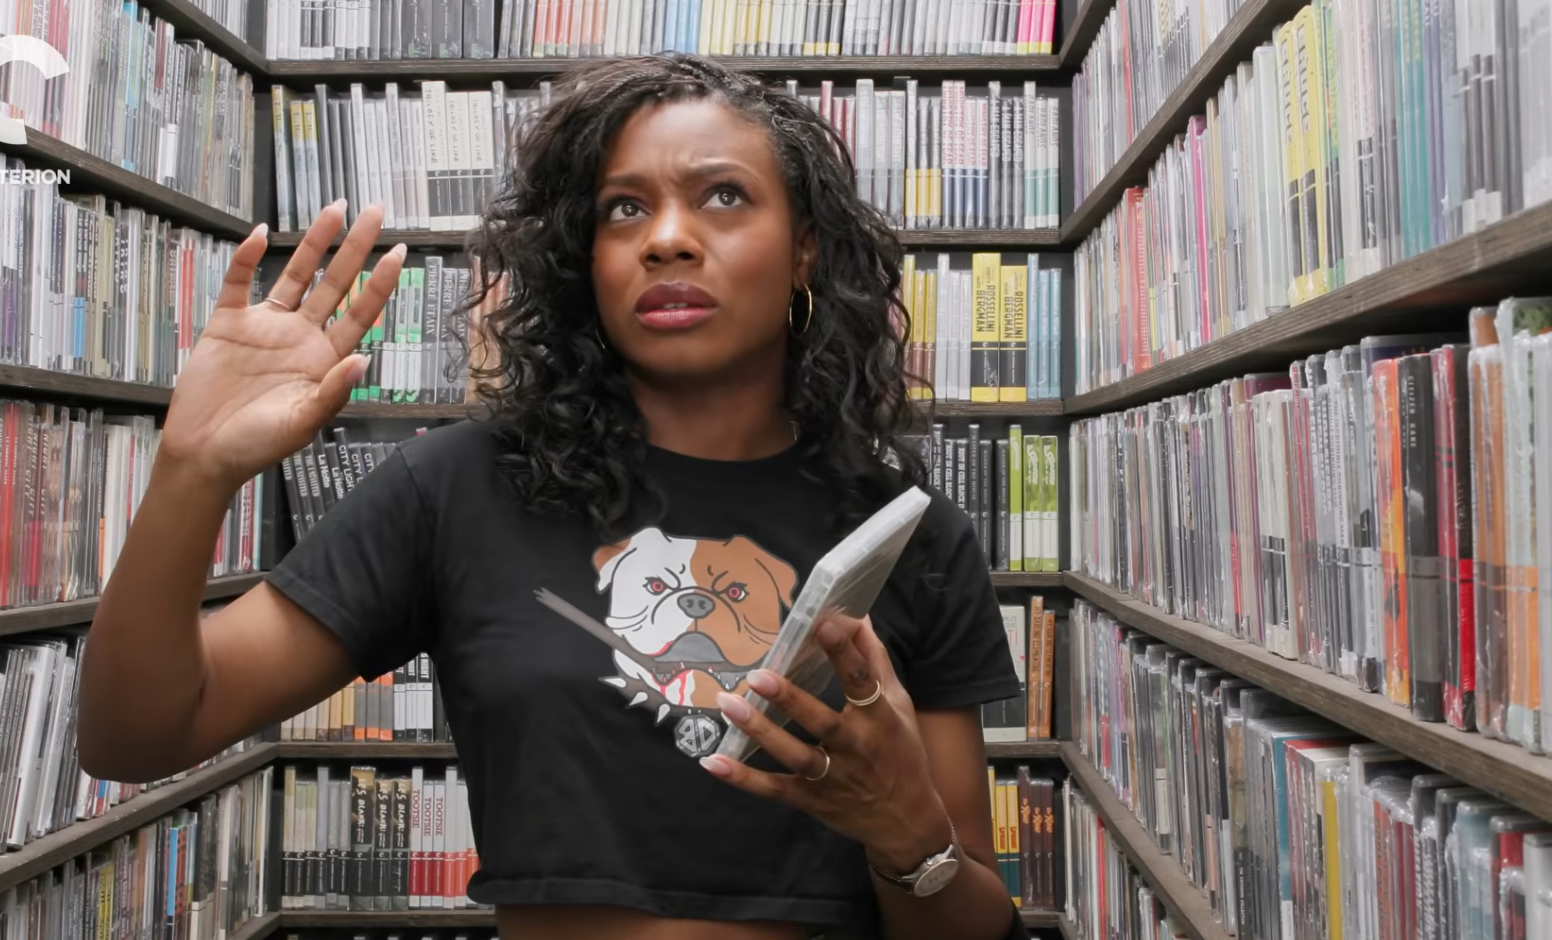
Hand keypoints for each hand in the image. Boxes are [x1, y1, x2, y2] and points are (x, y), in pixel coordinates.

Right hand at [158, 200, 405, 492]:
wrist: (203, 454)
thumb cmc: (256, 446)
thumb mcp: (302, 423)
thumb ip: (333, 391)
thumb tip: (363, 359)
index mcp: (324, 359)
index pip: (360, 312)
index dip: (379, 283)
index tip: (399, 253)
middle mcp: (300, 336)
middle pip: (334, 282)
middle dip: (355, 248)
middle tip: (375, 210)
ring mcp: (265, 327)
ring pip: (295, 274)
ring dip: (313, 242)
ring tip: (334, 210)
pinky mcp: (228, 324)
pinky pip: (239, 282)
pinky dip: (246, 257)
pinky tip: (259, 235)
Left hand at [700, 614, 954, 874]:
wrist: (906, 821)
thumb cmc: (902, 753)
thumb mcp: (898, 705)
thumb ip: (875, 661)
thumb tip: (859, 617)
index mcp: (879, 719)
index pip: (861, 681)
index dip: (843, 652)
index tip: (823, 624)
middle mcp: (856, 748)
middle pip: (821, 722)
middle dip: (790, 699)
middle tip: (758, 676)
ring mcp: (832, 778)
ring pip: (794, 755)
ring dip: (760, 731)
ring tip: (729, 704)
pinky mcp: (811, 800)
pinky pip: (773, 789)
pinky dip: (742, 778)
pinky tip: (713, 762)